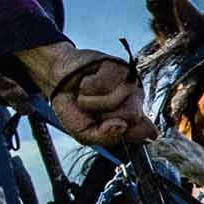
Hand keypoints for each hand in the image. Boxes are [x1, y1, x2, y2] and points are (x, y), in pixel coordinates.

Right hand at [14, 42, 150, 147]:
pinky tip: (86, 81)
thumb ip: (105, 137)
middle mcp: (135, 102)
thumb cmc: (74, 108)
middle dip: (105, 116)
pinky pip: (105, 83)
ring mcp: (129, 83)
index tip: (107, 128)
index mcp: (131, 121)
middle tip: (93, 110)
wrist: (56, 82)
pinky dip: (89, 86)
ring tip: (85, 95)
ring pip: (116, 100)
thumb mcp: (85, 133)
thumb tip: (123, 127)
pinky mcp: (119, 67)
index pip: (147, 132)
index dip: (129, 133)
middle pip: (132, 116)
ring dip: (92, 101)